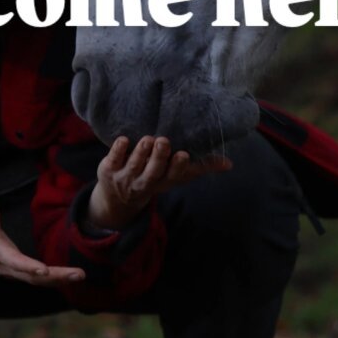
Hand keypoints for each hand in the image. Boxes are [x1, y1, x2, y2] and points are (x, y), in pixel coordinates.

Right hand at [0, 203, 84, 287]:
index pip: (12, 261)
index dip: (27, 267)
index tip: (44, 270)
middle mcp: (3, 265)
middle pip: (30, 276)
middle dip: (55, 277)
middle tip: (78, 274)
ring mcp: (10, 270)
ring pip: (36, 280)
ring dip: (58, 279)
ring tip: (79, 275)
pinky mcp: (17, 270)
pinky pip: (36, 279)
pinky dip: (53, 279)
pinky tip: (70, 276)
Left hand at [85, 135, 232, 230]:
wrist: (117, 198)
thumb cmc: (153, 179)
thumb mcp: (175, 177)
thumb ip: (200, 168)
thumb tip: (229, 164)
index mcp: (163, 182)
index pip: (173, 176)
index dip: (177, 167)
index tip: (183, 154)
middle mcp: (145, 181)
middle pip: (153, 171)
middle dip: (158, 157)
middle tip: (163, 141)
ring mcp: (126, 177)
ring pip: (134, 164)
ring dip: (141, 151)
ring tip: (148, 139)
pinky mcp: (108, 169)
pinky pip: (113, 158)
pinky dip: (118, 150)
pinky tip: (124, 139)